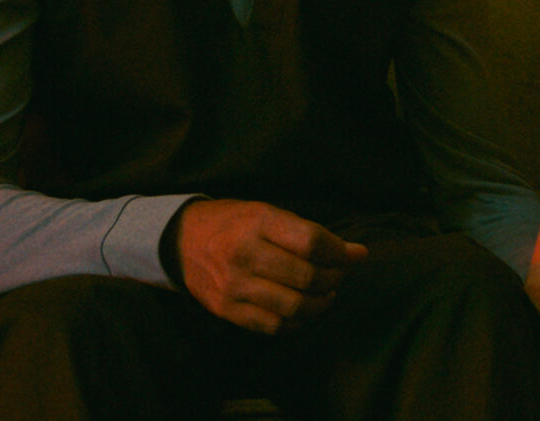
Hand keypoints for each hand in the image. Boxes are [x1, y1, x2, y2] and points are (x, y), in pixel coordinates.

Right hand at [169, 199, 367, 333]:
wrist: (182, 241)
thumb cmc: (235, 223)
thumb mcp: (267, 213)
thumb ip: (309, 234)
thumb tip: (357, 254)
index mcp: (257, 222)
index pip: (311, 243)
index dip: (340, 252)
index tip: (353, 255)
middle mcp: (244, 255)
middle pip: (306, 277)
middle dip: (333, 278)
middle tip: (338, 275)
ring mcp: (233, 286)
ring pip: (294, 307)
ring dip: (320, 304)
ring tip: (325, 294)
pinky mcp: (227, 310)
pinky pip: (273, 326)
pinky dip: (297, 322)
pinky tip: (303, 311)